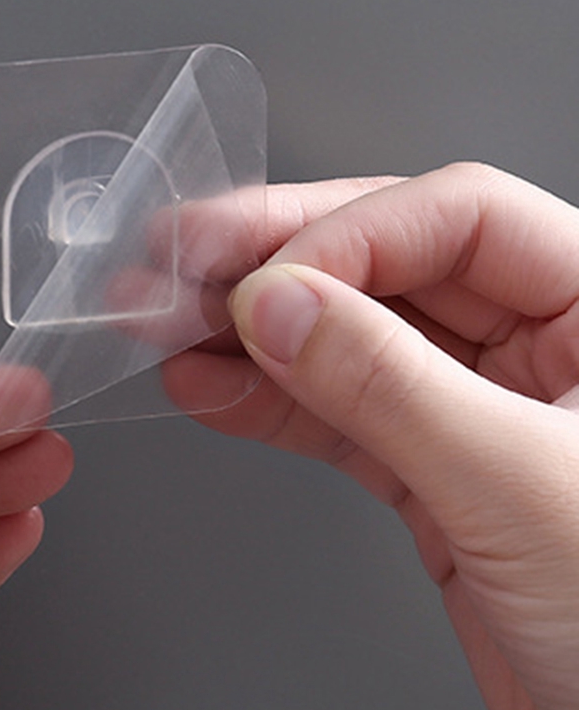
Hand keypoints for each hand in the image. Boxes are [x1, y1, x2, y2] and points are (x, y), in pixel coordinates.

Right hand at [166, 164, 578, 709]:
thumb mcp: (520, 491)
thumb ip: (390, 386)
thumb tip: (279, 305)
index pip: (456, 218)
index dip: (344, 237)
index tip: (257, 286)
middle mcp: (547, 350)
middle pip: (391, 267)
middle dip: (277, 264)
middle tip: (181, 262)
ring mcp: (483, 417)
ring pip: (352, 344)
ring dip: (254, 335)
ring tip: (169, 328)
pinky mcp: (438, 483)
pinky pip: (342, 421)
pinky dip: (272, 405)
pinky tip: (212, 389)